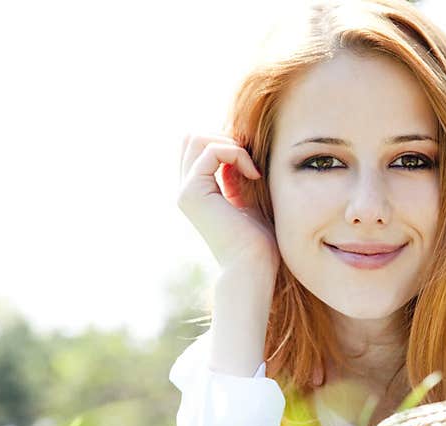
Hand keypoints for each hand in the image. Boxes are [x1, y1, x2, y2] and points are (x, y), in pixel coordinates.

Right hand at [177, 133, 279, 272]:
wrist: (253, 268)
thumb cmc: (260, 243)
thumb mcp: (248, 200)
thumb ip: (237, 177)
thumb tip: (235, 149)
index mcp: (197, 192)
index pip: (199, 146)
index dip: (228, 144)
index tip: (254, 166)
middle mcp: (186, 190)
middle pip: (193, 137)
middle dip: (226, 140)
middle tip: (252, 164)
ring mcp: (185, 191)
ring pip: (196, 138)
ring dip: (231, 145)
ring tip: (252, 170)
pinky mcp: (192, 192)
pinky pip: (211, 150)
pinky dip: (236, 154)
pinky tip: (254, 175)